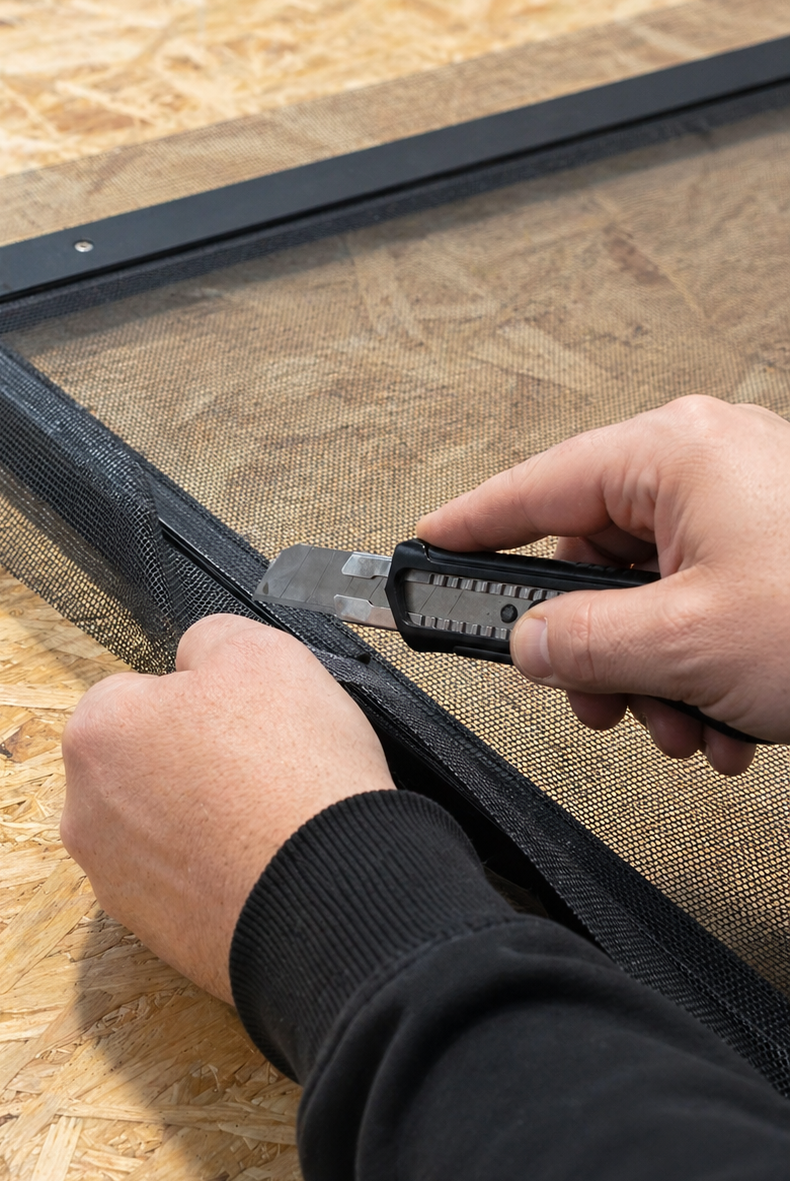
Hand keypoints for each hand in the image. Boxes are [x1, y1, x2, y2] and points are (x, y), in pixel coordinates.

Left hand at [60, 615, 394, 1000]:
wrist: (329, 895)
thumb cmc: (291, 774)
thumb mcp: (260, 651)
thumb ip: (209, 640)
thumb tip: (195, 658)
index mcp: (96, 732)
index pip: (141, 695)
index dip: (201, 702)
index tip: (244, 722)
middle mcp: (85, 812)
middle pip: (144, 765)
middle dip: (193, 763)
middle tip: (260, 769)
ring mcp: (115, 881)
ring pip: (162, 827)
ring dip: (204, 821)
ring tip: (268, 822)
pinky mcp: (154, 934)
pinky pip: (184, 885)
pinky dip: (216, 875)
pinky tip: (263, 866)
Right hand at [418, 396, 789, 775]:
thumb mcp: (682, 642)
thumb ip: (574, 642)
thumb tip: (526, 644)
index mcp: (672, 456)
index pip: (531, 488)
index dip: (469, 527)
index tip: (426, 549)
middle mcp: (705, 469)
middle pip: (589, 559)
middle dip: (592, 649)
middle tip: (591, 696)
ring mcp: (745, 510)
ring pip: (645, 598)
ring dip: (650, 677)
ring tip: (685, 724)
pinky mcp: (773, 553)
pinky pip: (697, 609)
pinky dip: (698, 672)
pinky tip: (728, 721)